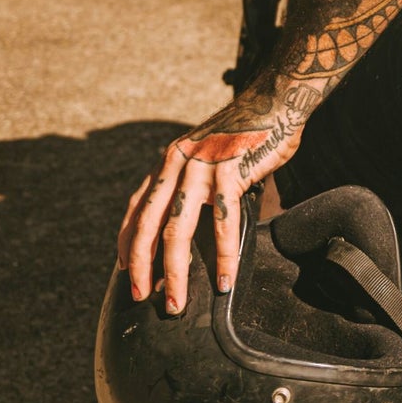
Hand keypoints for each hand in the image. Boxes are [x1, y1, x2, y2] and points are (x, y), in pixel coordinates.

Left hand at [117, 81, 320, 313]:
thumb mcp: (209, 153)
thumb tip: (198, 219)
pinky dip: (224, 256)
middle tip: (143, 299)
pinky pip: (223, 222)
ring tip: (178, 303)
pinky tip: (226, 279)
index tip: (125, 271)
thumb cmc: (248, 132)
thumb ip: (197, 181)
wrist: (276, 99)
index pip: (137, 208)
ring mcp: (202, 166)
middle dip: (141, 268)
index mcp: (170, 160)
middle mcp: (177, 162)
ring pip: (178, 229)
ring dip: (175, 273)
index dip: (128, 242)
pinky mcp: (230, 170)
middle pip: (148, 225)